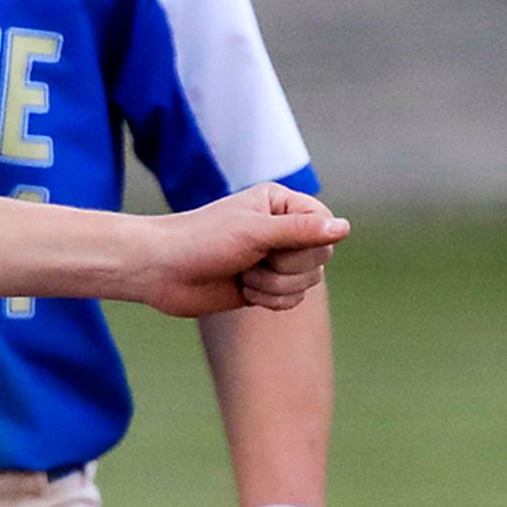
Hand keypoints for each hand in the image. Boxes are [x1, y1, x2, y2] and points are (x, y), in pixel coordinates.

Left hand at [141, 184, 346, 319]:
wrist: (161, 272)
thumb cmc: (201, 241)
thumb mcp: (254, 231)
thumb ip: (301, 230)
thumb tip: (345, 228)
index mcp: (282, 205)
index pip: (326, 226)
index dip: (308, 243)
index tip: (274, 245)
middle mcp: (283, 231)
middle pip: (320, 258)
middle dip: (286, 267)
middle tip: (251, 260)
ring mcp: (273, 260)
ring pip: (307, 282)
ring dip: (273, 285)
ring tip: (242, 275)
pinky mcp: (263, 287)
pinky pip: (292, 300)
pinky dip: (269, 299)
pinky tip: (242, 291)